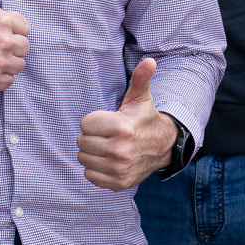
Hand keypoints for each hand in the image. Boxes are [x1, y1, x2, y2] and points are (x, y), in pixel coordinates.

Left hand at [77, 58, 176, 190]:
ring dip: (91, 152)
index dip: (93, 121)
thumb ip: (140, 79)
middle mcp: (120, 150)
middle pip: (82, 141)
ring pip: (83, 158)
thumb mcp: (140, 98)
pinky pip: (89, 175)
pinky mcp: (118, 183)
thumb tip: (149, 61)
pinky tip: (108, 160)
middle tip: (106, 134)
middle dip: (91, 136)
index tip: (107, 121)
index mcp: (121, 127)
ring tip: (107, 146)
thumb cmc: (144, 119)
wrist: (162, 147)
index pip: (84, 124)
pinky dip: (95, 168)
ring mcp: (119, 169)